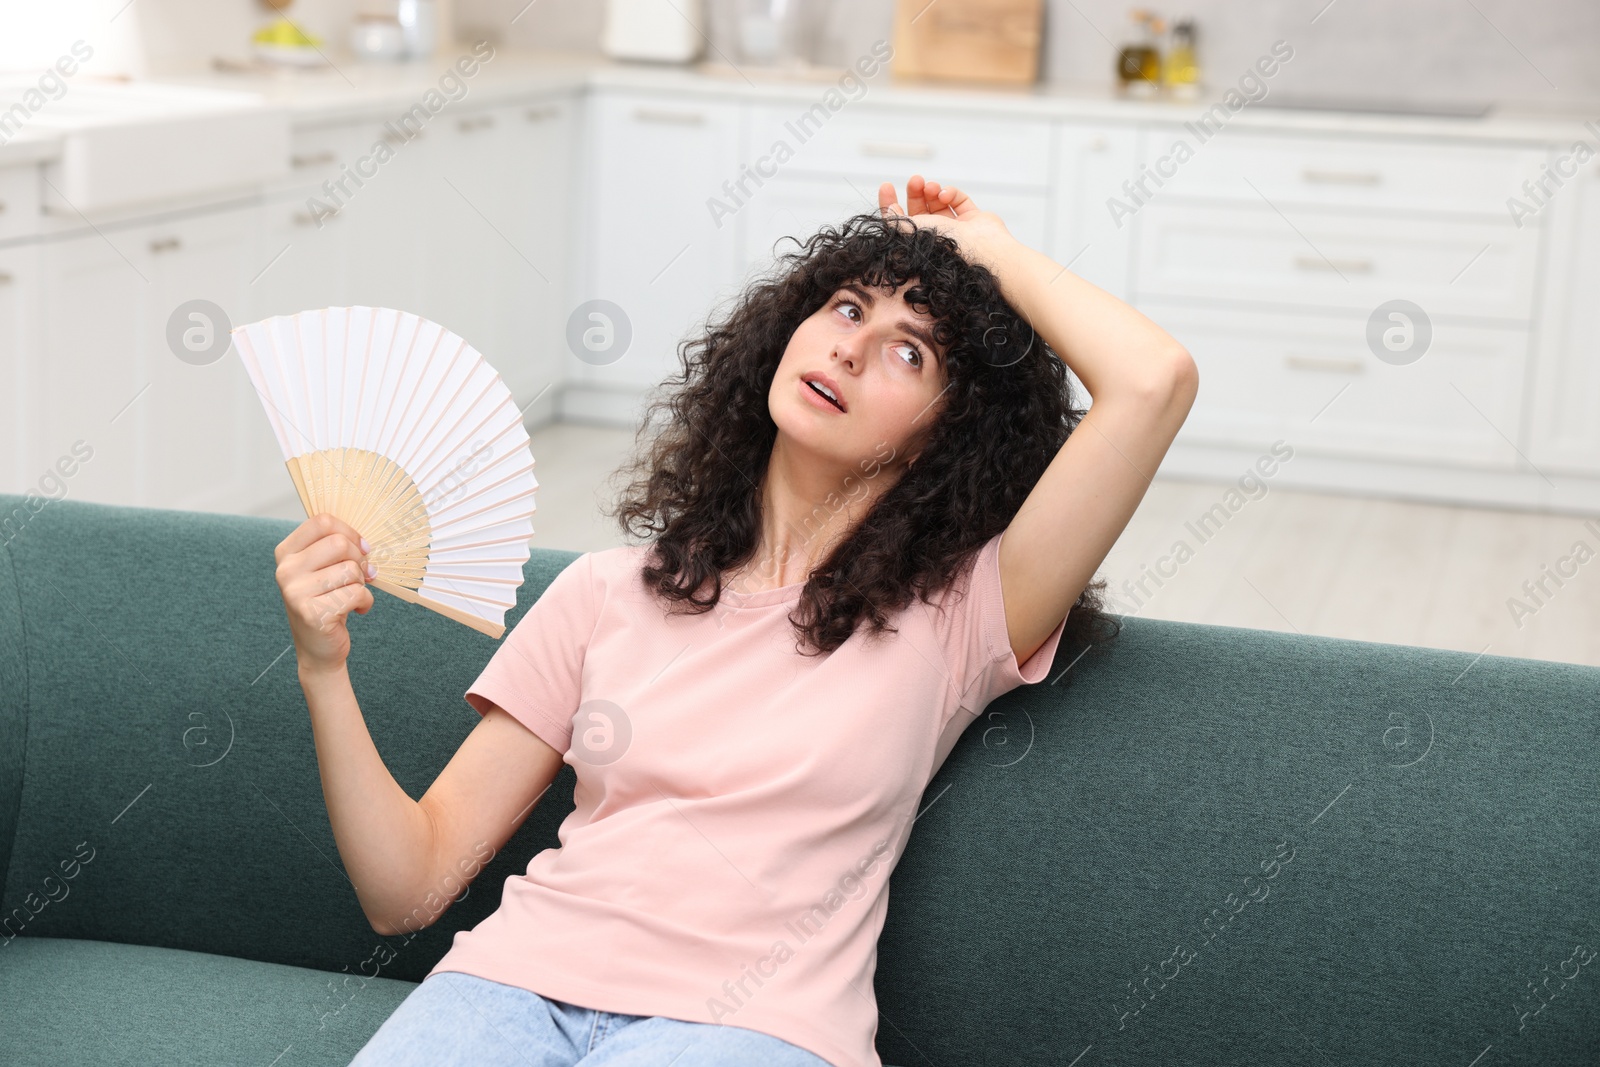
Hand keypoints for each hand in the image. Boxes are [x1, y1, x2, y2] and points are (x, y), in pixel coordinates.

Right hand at [274, 512, 374, 674]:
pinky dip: (366, 602)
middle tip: (358, 576)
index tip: (361, 548)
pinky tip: (356, 610)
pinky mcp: (312, 613)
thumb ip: (335, 548)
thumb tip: (366, 541)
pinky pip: (357, 593)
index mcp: (286, 552)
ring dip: (361, 583)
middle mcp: (285, 570)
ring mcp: (296, 592)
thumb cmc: (326, 601)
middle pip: (339, 543)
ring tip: (352, 595)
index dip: (349, 532)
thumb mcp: (323, 569)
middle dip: (359, 560)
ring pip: (350, 569)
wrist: (318, 648)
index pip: (322, 521)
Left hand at [877, 174, 1013, 262]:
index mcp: (919, 244)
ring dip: (932, 191)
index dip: (891, 204)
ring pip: (938, 202)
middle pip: (920, 209)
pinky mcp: (973, 219)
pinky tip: (945, 195)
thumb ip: (894, 221)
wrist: (977, 249)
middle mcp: (936, 237)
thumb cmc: (941, 246)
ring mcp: (955, 229)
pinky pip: (959, 200)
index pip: (900, 222)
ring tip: (931, 187)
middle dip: (915, 192)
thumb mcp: (908, 231)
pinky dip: (951, 193)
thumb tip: (888, 210)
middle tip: (915, 180)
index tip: (886, 187)